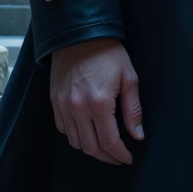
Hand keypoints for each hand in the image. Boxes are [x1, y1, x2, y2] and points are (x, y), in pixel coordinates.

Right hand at [49, 36, 142, 163]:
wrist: (80, 33)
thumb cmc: (108, 53)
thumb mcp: (128, 77)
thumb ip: (133, 109)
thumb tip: (137, 135)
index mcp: (99, 103)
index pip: (109, 141)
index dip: (120, 154)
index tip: (128, 158)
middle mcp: (78, 108)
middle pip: (91, 147)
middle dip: (106, 157)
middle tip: (117, 157)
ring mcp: (63, 105)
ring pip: (75, 141)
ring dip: (90, 148)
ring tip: (103, 146)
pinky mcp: (54, 101)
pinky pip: (63, 128)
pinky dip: (75, 135)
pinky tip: (86, 131)